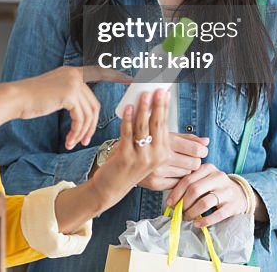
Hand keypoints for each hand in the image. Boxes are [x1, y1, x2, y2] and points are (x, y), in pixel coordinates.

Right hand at [14, 66, 129, 149]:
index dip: (115, 76)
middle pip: (94, 104)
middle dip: (92, 125)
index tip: (130, 80)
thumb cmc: (31, 99)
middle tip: (86, 140)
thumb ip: (70, 95)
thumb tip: (82, 108)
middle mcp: (75, 75)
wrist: (16, 99)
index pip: (99, 73)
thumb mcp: (55, 93)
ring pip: (88, 114)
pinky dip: (76, 132)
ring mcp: (73, 83)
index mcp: (72, 72)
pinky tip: (68, 141)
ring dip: (82, 132)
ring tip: (75, 143)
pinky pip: (80, 119)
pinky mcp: (69, 94)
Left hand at [90, 89, 171, 207]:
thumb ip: (148, 132)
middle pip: (158, 125)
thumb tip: (150, 105)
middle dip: (158, 105)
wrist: (111, 186)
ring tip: (143, 94)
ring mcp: (142, 158)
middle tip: (158, 89)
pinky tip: (128, 108)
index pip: (165, 125)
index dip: (165, 107)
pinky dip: (128, 119)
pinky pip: (128, 133)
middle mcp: (156, 156)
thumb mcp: (143, 150)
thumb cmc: (127, 164)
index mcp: (163, 154)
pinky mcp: (126, 157)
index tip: (165, 92)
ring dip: (143, 109)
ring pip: (143, 127)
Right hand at [136, 133, 209, 190]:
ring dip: (185, 169)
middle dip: (194, 160)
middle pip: (194, 164)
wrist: (123, 156)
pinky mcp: (155, 184)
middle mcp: (161, 156)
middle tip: (188, 157)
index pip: (196, 150)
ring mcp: (158, 171)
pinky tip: (171, 172)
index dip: (202, 150)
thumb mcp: (165, 134)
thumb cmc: (147, 142)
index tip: (200, 150)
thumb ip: (187, 138)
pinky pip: (177, 184)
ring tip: (176, 163)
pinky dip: (177, 179)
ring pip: (187, 174)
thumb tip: (206, 141)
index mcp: (164, 140)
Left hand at [165, 162, 247, 227]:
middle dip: (183, 203)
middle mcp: (218, 177)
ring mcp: (226, 191)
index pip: (187, 180)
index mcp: (208, 168)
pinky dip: (204, 221)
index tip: (169, 203)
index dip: (176, 193)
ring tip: (186, 218)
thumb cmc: (216, 187)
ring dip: (192, 213)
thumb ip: (190, 184)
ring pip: (204, 202)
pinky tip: (197, 224)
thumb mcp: (205, 179)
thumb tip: (171, 200)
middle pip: (194, 190)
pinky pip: (216, 215)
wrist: (241, 194)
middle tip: (178, 212)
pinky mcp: (232, 205)